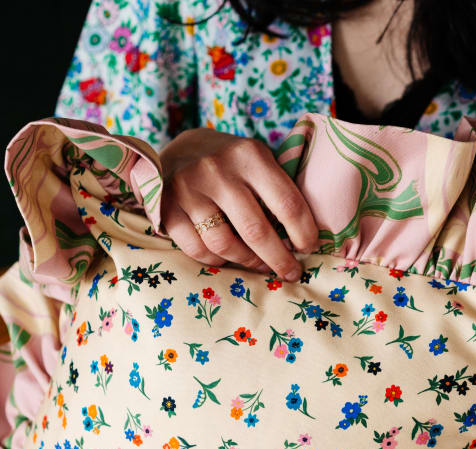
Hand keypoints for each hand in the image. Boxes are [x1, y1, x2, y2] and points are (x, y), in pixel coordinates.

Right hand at [158, 128, 318, 280]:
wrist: (179, 149)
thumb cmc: (230, 162)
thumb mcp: (256, 161)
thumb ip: (277, 189)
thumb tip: (304, 236)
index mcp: (250, 155)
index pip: (287, 204)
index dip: (303, 233)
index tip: (309, 248)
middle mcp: (218, 170)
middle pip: (256, 231)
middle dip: (279, 259)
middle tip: (290, 272)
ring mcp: (189, 189)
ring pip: (225, 245)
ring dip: (248, 262)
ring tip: (260, 265)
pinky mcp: (166, 207)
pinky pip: (197, 249)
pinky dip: (216, 260)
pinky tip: (228, 258)